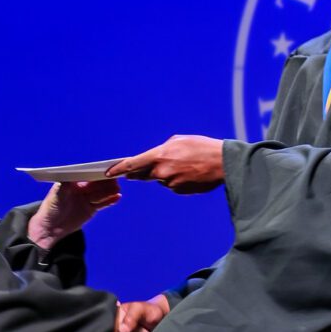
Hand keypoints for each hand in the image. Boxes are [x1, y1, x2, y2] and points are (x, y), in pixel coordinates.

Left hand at [27, 179, 120, 250]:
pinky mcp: (91, 209)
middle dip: (106, 181)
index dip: (96, 172)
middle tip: (115, 179)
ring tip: (117, 189)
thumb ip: (65, 185)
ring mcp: (87, 198)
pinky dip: (110, 200)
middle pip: (97, 183)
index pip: (88, 174)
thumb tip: (72, 174)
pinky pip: (102, 203)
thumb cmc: (50, 208)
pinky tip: (117, 197)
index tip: (105, 170)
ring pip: (101, 193)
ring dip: (110, 190)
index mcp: (74, 181)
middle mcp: (82, 188)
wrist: (51, 227)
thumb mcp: (56, 194)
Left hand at [106, 136, 224, 193]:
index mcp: (159, 155)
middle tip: (143, 168)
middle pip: (144, 174)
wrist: (222, 163)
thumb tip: (156, 155)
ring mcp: (171, 183)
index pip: (132, 164)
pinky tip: (190, 173)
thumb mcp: (180, 140)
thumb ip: (163, 148)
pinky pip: (172, 186)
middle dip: (142, 172)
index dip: (118, 169)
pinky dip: (177, 180)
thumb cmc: (202, 147)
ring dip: (167, 173)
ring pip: (161, 179)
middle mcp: (162, 171)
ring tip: (184, 164)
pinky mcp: (180, 191)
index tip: (108, 172)